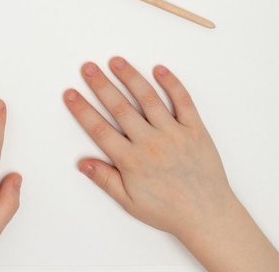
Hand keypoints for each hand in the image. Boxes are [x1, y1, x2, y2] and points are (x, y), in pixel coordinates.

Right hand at [64, 57, 278, 271]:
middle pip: (120, 107)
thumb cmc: (169, 211)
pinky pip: (183, 101)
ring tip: (116, 62)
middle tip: (88, 68)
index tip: (71, 94)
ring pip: (148, 99)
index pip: (100, 129)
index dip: (82, 110)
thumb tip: (83, 163)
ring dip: (131, 78)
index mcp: (132, 161)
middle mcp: (150, 143)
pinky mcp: (195, 129)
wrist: (208, 215)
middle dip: (101, 85)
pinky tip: (159, 69)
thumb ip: (105, 180)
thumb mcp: (130, 202)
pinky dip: (172, 83)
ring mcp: (173, 133)